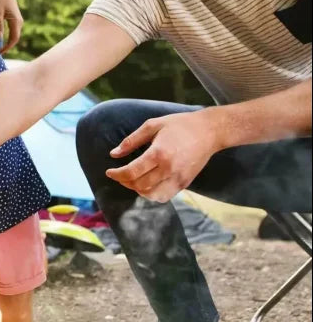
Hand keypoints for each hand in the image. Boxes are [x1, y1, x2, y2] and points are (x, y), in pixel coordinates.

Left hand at [0, 0, 22, 53]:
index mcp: (16, 21)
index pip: (14, 39)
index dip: (7, 47)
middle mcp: (19, 22)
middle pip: (14, 39)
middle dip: (7, 47)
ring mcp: (17, 20)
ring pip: (13, 35)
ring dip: (6, 42)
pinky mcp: (14, 19)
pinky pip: (12, 31)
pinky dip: (6, 37)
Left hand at [105, 110, 219, 202]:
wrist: (211, 131)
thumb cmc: (180, 125)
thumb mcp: (153, 125)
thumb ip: (131, 141)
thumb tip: (114, 154)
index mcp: (159, 153)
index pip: (131, 172)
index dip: (116, 175)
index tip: (109, 172)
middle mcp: (168, 168)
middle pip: (139, 185)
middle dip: (125, 182)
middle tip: (119, 175)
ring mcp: (178, 178)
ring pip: (151, 195)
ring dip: (137, 190)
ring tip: (133, 180)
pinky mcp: (185, 183)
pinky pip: (164, 196)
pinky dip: (152, 194)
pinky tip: (147, 185)